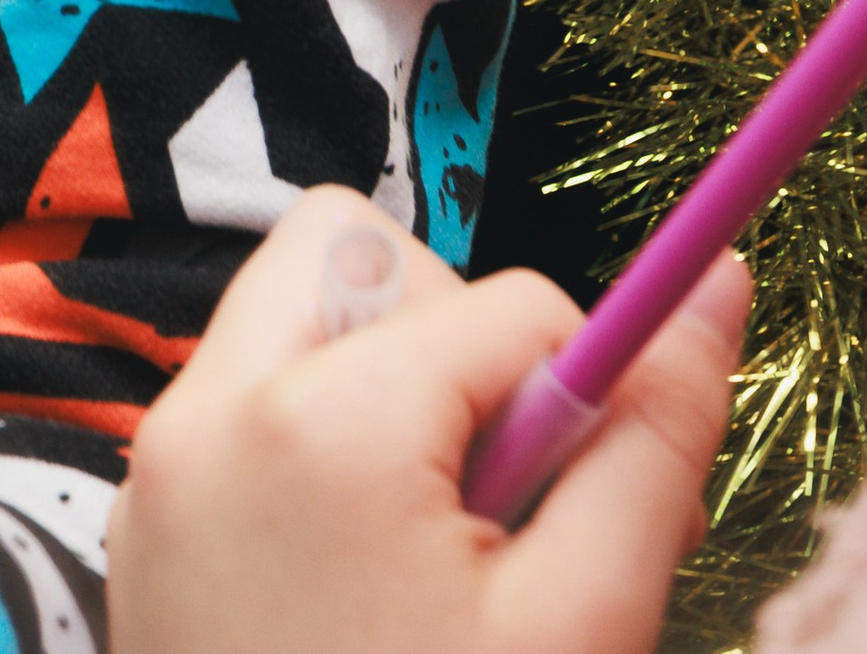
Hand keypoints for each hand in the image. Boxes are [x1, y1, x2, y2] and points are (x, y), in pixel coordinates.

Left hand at [112, 188, 748, 653]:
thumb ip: (655, 437)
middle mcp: (212, 405)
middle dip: (452, 349)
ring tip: (426, 558)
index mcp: (320, 418)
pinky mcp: (145, 519)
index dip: (580, 405)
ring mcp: (160, 463)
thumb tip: (722, 278)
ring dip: (385, 392)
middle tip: (491, 513)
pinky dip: (322, 447)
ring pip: (303, 311)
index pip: (515, 303)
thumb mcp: (583, 626)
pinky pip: (251, 398)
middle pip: (366, 250)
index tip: (573, 528)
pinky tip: (359, 588)